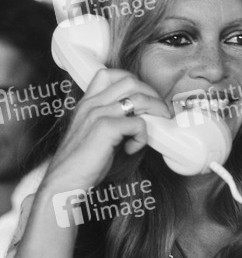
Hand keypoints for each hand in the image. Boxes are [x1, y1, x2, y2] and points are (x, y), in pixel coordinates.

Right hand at [43, 68, 170, 190]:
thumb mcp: (96, 135)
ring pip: (138, 98)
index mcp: (87, 103)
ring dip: (155, 110)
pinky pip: (138, 123)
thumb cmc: (81, 164)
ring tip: (157, 124)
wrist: (63, 183)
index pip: (110, 74)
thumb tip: (142, 119)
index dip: (133, 82)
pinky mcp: (105, 128)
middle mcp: (91, 104)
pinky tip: (132, 148)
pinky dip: (142, 136)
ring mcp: (97, 114)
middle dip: (152, 94)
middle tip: (161, 112)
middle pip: (130, 81)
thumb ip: (113, 121)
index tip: (146, 98)